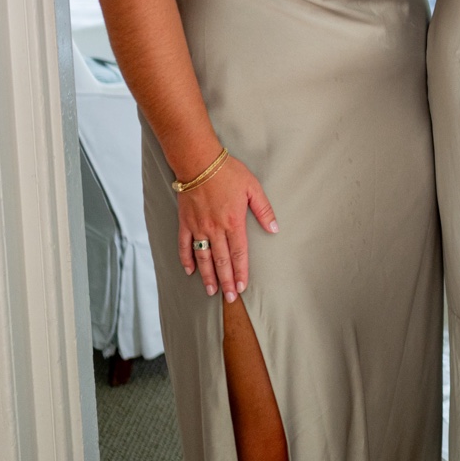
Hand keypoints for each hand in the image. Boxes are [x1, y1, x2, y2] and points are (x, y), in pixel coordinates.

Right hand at [177, 155, 278, 300]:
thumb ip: (264, 210)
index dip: (241, 272)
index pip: (239, 253)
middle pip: (222, 261)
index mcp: (233, 222)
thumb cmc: (228, 172)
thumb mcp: (253, 188)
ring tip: (211, 291)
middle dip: (226, 281)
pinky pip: (185, 245)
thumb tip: (274, 228)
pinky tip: (190, 271)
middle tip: (229, 298)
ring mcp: (198, 227)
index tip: (242, 287)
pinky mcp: (185, 222)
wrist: (199, 162)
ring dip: (208, 276)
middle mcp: (215, 229)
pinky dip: (187, 259)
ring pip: (203, 257)